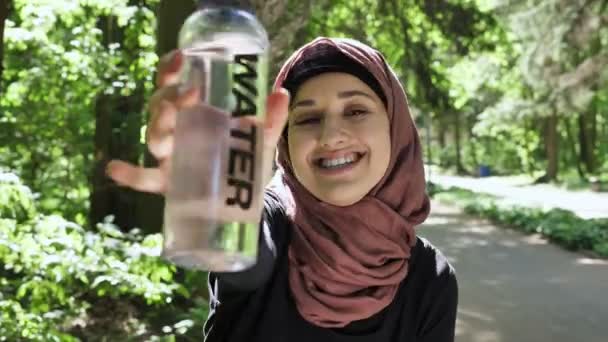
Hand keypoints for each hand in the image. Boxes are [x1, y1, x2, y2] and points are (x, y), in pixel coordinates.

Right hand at [106, 50, 289, 193]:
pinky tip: (114, 168)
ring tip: (169, 118)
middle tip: (190, 92)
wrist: (241, 200)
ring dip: (158, 125)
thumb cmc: (242, 161)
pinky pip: (144, 178)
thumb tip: (281, 94)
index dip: (172, 70)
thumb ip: (269, 120)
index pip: (175, 85)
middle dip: (169, 97)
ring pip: (155, 137)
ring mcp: (169, 157)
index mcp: (194, 113)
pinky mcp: (167, 184)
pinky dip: (129, 174)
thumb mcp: (259, 140)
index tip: (181, 56)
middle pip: (161, 108)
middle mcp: (177, 131)